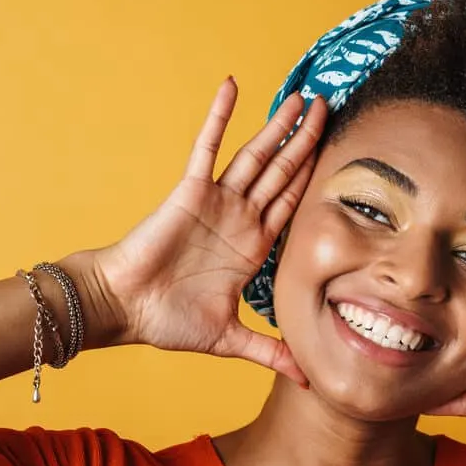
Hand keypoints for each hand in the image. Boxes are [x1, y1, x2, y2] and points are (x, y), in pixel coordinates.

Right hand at [90, 78, 326, 385]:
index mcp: (255, 247)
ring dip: (279, 126)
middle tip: (331, 107)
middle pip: (283, 172)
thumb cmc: (170, 321)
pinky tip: (233, 86)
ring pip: (256, 155)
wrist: (126, 309)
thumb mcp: (232, 339)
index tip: (339, 153)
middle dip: (307, 141)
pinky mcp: (190, 191)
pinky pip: (207, 147)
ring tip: (303, 96)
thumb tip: (307, 378)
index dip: (316, 178)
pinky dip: (220, 117)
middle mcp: (241, 218)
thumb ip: (270, 352)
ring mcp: (217, 201)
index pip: (294, 204)